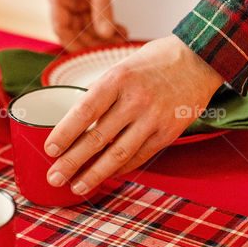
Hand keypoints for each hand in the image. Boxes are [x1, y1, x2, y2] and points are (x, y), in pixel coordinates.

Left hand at [43, 35, 224, 193]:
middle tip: (55, 177)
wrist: (199, 60)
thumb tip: (73, 124)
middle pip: (97, 138)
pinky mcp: (169, 133)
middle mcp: (135, 100)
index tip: (49, 150)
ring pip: (118, 154)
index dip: (65, 133)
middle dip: (72, 161)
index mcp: (117, 79)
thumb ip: (100, 94)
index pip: (84, 110)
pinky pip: (139, 157)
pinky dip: (119, 169)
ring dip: (94, 174)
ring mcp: (154, 118)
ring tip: (76, 186)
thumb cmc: (152, 63)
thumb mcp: (121, 68)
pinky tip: (105, 176)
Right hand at [47, 0, 126, 50]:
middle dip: (94, 41)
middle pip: (75, 30)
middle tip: (111, 49)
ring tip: (121, 40)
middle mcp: (63, 1)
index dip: (72, 44)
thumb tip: (106, 34)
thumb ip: (102, 9)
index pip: (60, 28)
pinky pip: (94, 18)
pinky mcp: (85, 0)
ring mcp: (75, 2)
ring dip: (103, 34)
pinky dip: (106, 25)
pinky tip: (120, 30)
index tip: (86, 56)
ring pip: (86, 27)